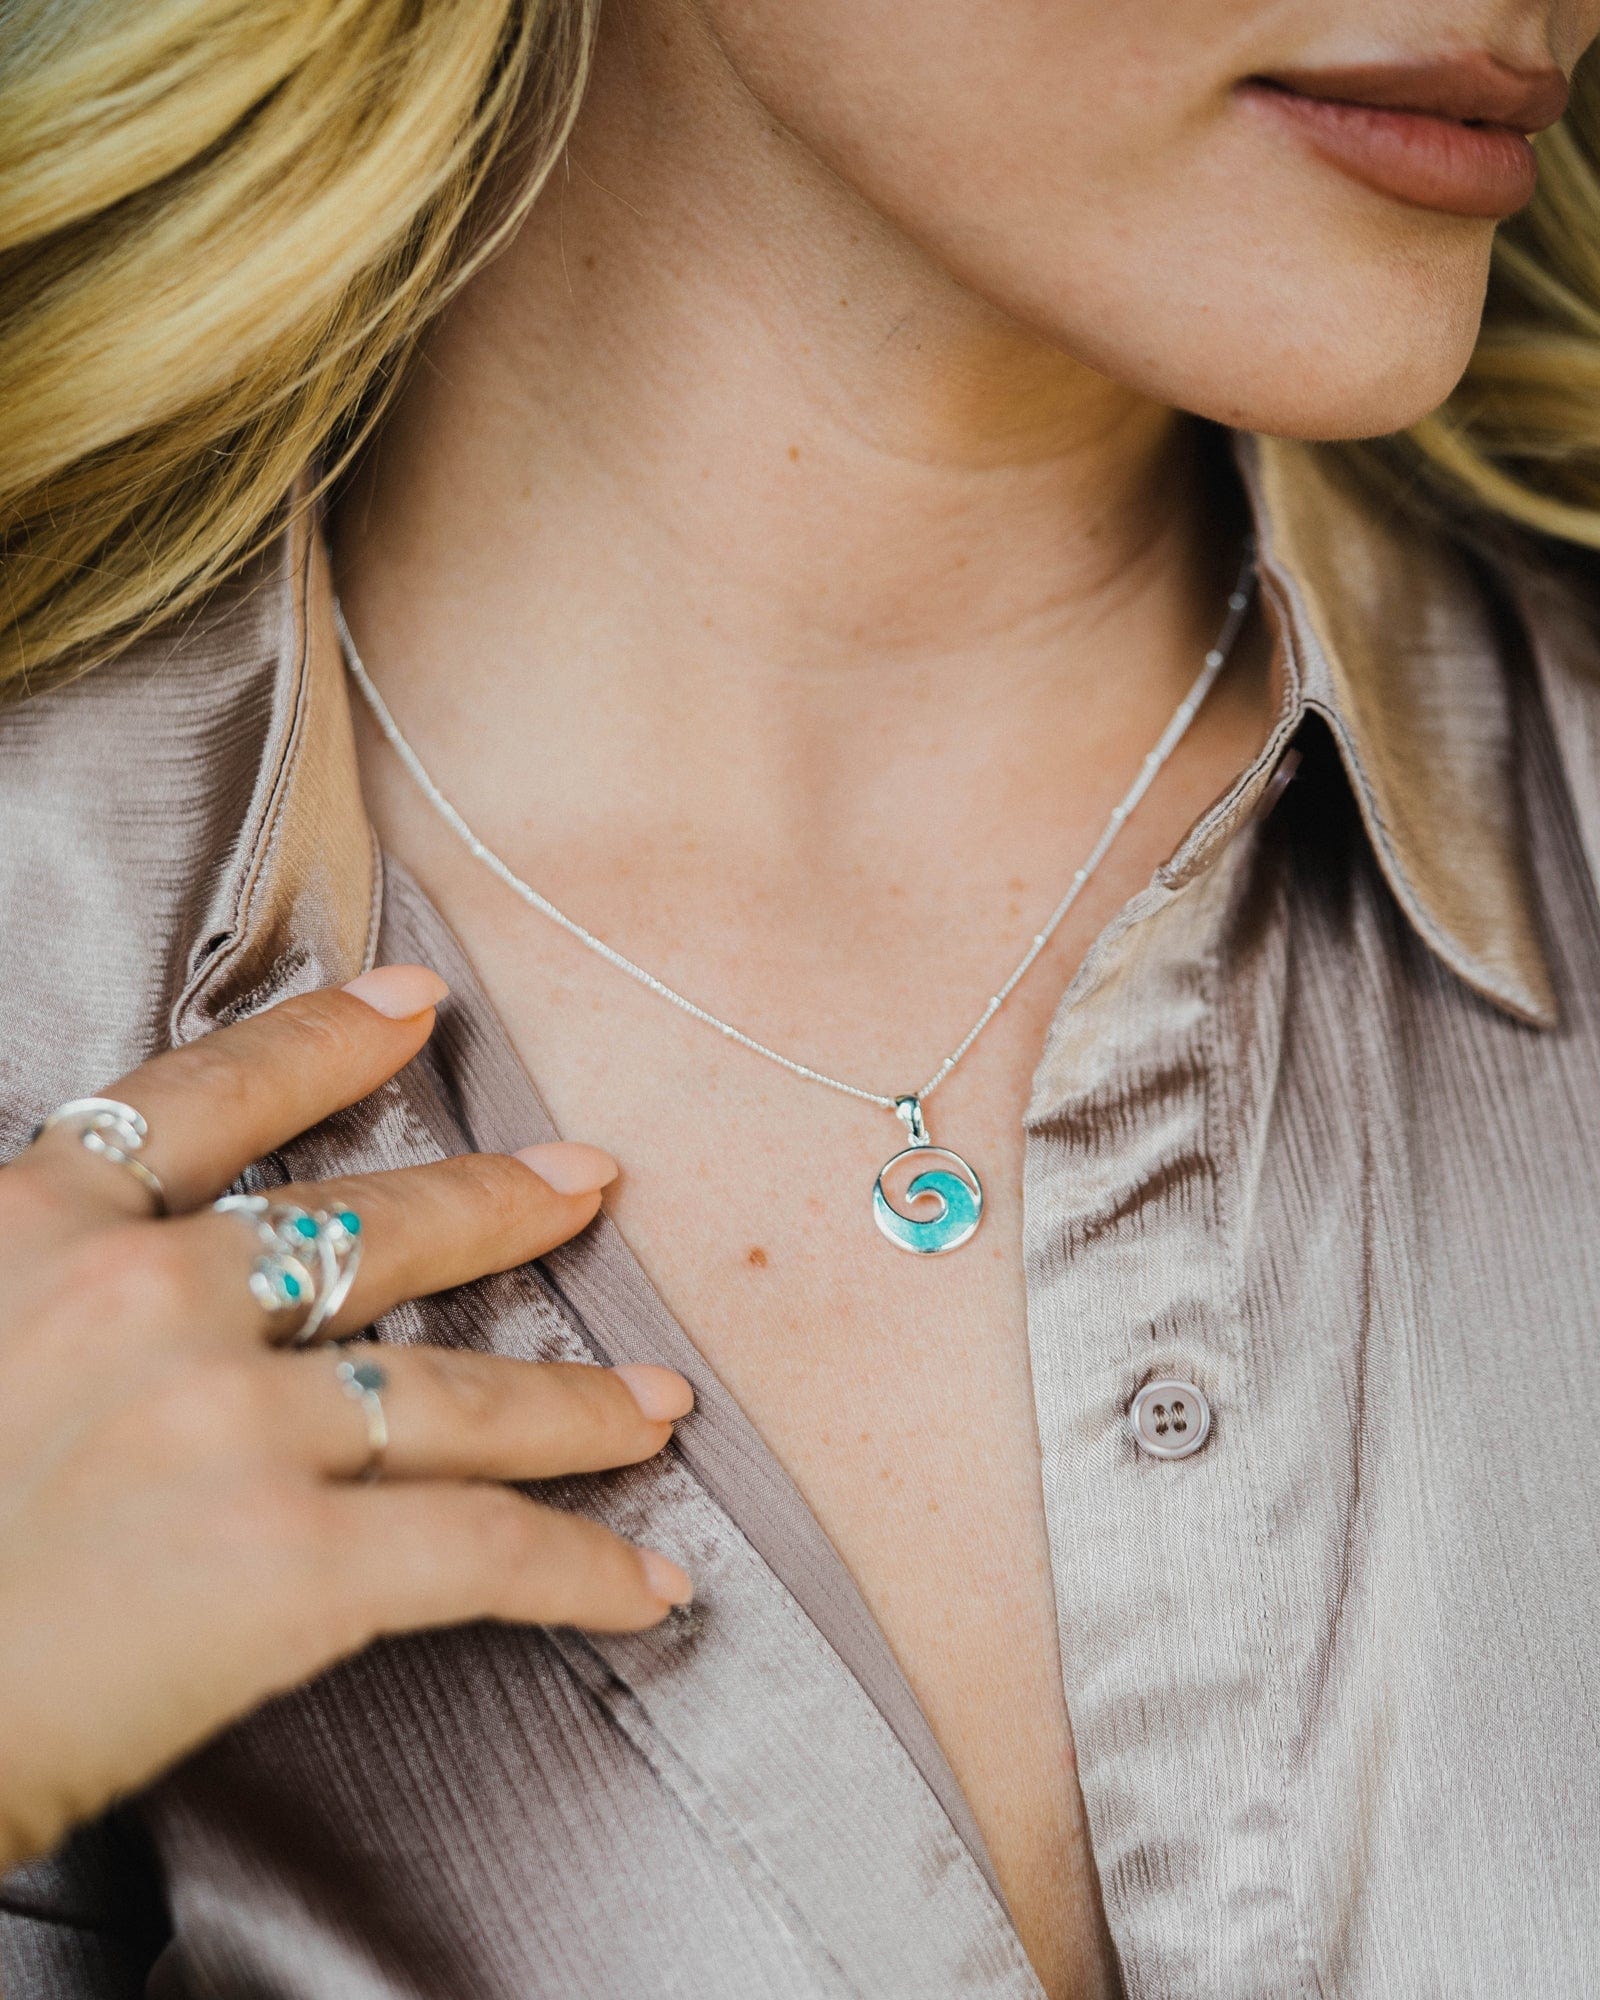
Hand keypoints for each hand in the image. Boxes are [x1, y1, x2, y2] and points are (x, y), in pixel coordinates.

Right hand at [0, 965, 692, 1870]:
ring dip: (576, 1402)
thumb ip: (41, 1280)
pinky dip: (581, 1570)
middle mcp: (151, 1302)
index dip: (322, 1044)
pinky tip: (650, 1586)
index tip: (414, 1002)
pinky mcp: (292, 1563)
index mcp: (41, 1233)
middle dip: (497, 1205)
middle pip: (368, 1232)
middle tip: (589, 1185)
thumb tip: (143, 1263)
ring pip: (458, 1391)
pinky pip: (482, 1551)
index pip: (209, 1101)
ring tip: (660, 1402)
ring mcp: (232, 1425)